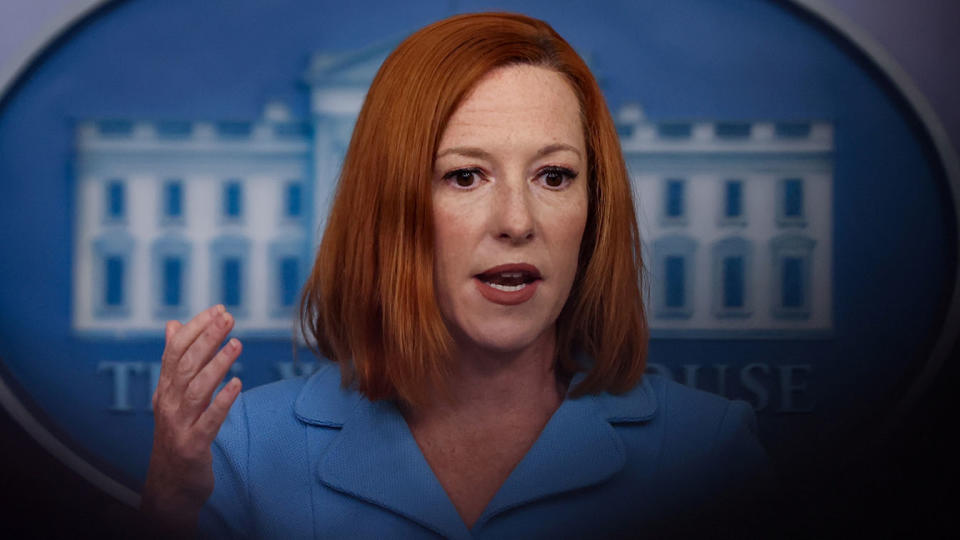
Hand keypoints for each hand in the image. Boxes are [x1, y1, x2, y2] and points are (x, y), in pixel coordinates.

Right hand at [140, 305, 242, 532]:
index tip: (218, 309)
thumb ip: (175, 360)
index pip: (175, 350)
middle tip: (228, 318)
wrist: (169, 486)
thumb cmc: (177, 434)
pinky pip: (209, 421)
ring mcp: (179, 425)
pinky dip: (222, 402)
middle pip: (187, 364)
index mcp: (165, 388)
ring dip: (217, 364)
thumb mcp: (173, 395)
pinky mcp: (192, 446)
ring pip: (196, 389)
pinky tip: (238, 385)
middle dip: (207, 338)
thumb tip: (173, 324)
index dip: (196, 328)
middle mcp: (168, 403)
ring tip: (237, 344)